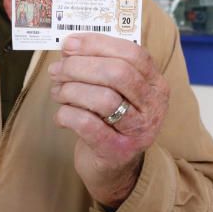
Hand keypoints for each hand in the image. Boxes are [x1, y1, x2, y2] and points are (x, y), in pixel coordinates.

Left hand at [48, 34, 169, 208]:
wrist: (114, 168)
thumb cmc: (110, 121)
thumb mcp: (115, 91)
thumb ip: (99, 67)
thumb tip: (70, 46)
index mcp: (155, 84)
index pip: (132, 53)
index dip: (98, 44)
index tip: (70, 43)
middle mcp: (153, 107)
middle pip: (117, 73)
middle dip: (80, 67)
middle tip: (57, 70)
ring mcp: (139, 131)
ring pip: (103, 99)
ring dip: (71, 91)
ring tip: (58, 92)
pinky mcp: (118, 151)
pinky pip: (88, 125)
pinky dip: (68, 115)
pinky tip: (61, 114)